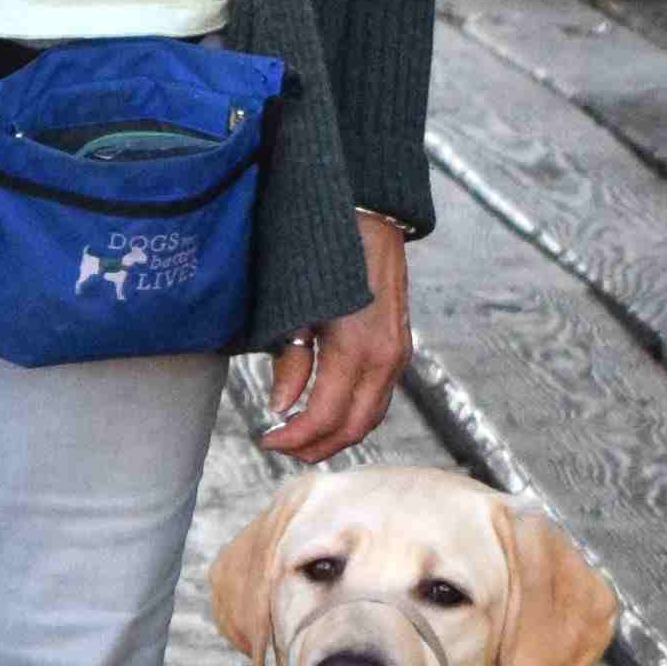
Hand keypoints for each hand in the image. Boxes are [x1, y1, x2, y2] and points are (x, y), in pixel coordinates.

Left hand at [258, 212, 410, 462]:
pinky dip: (354, 414)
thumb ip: (291, 360)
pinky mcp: (400, 347)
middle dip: (316, 446)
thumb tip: (280, 405)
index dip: (293, 437)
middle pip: (353, 428)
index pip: (324, 416)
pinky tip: (327, 410)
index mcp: (356, 349)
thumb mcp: (296, 308)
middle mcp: (384, 358)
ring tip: (301, 435)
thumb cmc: (324, 256)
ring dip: (337, 434)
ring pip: (371, 417)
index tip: (266, 439)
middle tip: (281, 447)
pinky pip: (380, 398)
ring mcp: (398, 354)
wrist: (369, 219)